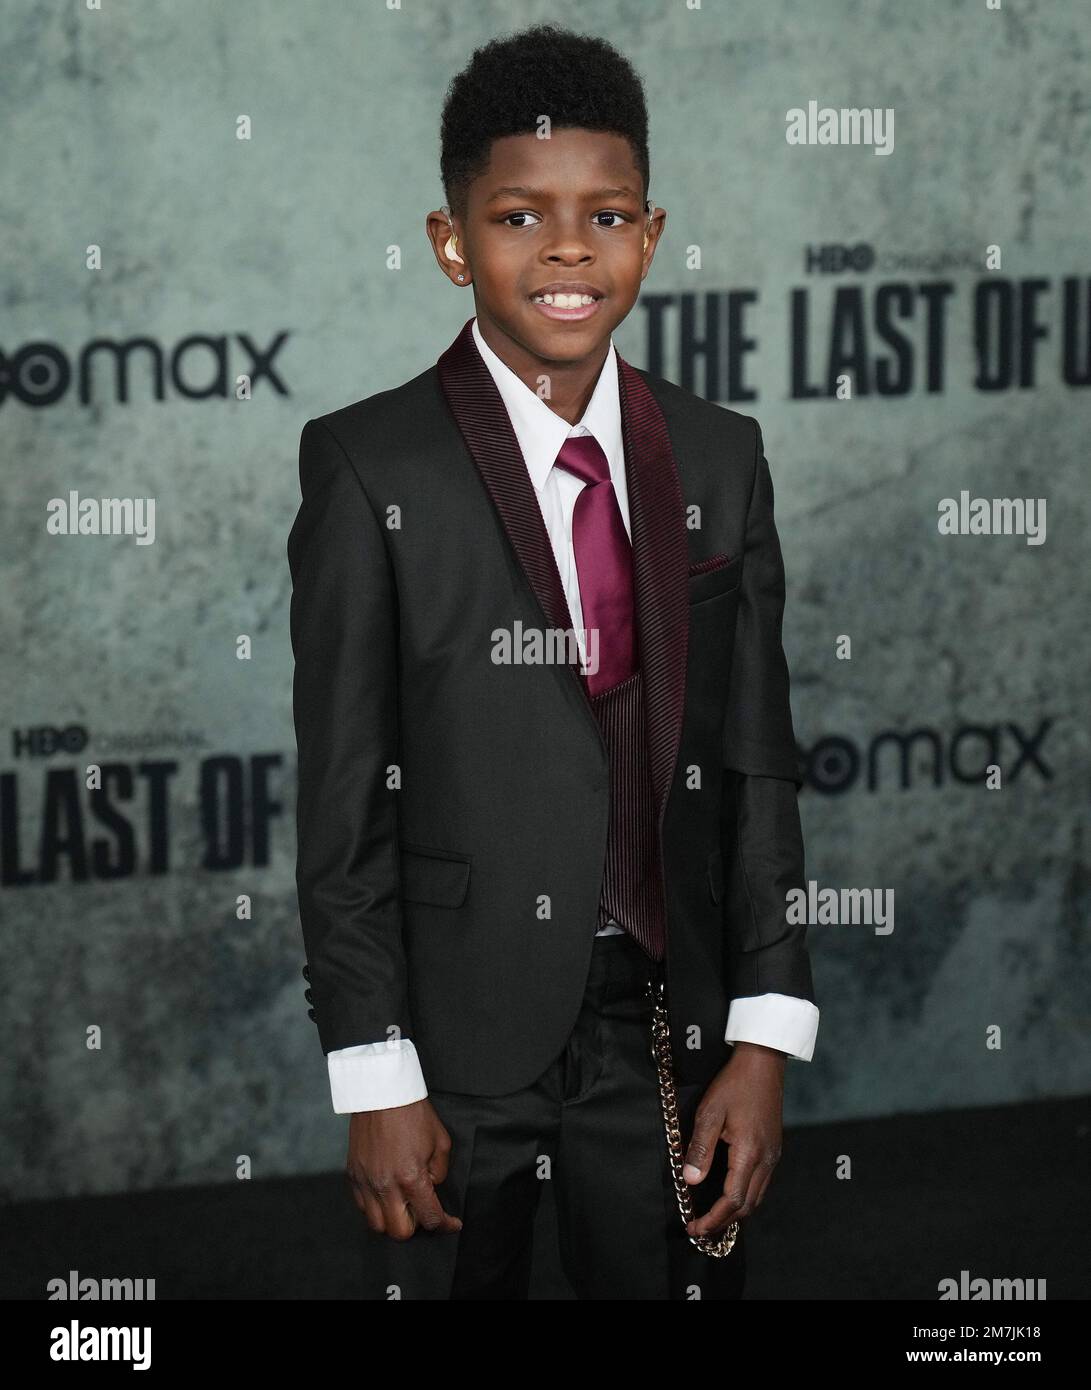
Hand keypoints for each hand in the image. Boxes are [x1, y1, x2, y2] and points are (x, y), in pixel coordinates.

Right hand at [346, 1098, 463, 1240]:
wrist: (382, 1092)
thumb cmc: (413, 1112)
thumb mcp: (441, 1141)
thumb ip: (439, 1172)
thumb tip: (431, 1188)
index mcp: (411, 1178)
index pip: (430, 1218)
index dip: (445, 1225)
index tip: (451, 1223)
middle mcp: (386, 1185)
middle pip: (400, 1232)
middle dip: (417, 1225)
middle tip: (424, 1209)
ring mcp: (366, 1182)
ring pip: (377, 1225)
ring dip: (393, 1219)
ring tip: (403, 1203)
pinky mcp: (353, 1175)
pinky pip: (361, 1206)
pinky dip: (375, 1207)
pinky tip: (386, 1193)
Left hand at [681, 1042, 785, 1238]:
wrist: (763, 1062)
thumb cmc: (734, 1084)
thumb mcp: (709, 1112)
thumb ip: (700, 1148)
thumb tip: (690, 1181)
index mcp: (750, 1153)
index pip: (732, 1200)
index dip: (713, 1219)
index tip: (694, 1228)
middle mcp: (767, 1159)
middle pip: (747, 1205)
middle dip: (723, 1222)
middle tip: (699, 1228)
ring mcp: (774, 1155)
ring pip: (757, 1197)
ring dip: (735, 1212)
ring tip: (712, 1217)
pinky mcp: (774, 1148)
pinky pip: (761, 1183)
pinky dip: (745, 1197)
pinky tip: (730, 1194)